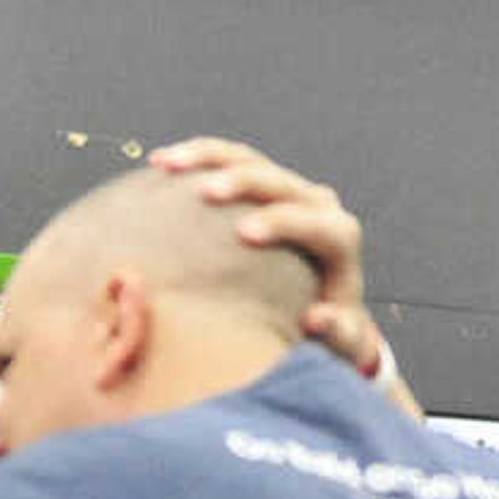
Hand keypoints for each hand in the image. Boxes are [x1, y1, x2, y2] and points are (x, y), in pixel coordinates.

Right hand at [150, 138, 406, 399]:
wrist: (320, 303)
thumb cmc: (326, 330)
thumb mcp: (339, 340)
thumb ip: (336, 332)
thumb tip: (316, 318)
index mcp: (338, 238)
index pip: (318, 222)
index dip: (285, 222)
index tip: (245, 233)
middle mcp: (316, 204)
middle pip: (281, 181)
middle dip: (244, 181)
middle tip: (206, 193)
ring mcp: (287, 189)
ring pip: (249, 160)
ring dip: (208, 157)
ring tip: (167, 165)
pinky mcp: (259, 185)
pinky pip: (225, 161)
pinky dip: (195, 158)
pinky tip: (158, 163)